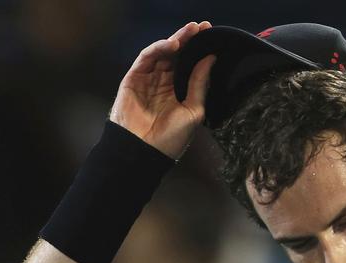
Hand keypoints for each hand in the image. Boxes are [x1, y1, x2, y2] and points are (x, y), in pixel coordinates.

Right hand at [109, 21, 215, 159]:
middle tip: (203, 27)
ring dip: (177, 40)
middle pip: (177, 56)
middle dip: (190, 40)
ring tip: (191, 31)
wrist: (145, 152)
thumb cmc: (171, 139)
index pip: (189, 65)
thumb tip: (211, 60)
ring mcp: (148, 80)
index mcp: (178, 92)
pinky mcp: (133, 79)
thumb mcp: (193, 110)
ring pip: (163, 53)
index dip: (199, 51)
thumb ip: (200, 84)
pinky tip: (173, 44)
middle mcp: (163, 83)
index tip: (212, 37)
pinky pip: (146, 58)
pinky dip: (159, 48)